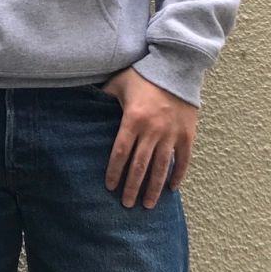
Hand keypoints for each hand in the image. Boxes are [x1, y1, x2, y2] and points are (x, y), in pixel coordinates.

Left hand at [100, 66, 197, 208]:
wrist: (176, 66)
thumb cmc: (143, 74)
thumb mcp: (118, 83)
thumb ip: (103, 96)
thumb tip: (84, 103)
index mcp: (133, 119)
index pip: (120, 152)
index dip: (114, 171)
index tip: (109, 187)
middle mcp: (152, 130)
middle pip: (140, 166)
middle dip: (132, 187)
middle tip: (126, 204)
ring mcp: (171, 133)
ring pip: (161, 168)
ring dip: (153, 188)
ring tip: (147, 205)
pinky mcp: (187, 134)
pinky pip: (183, 160)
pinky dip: (177, 175)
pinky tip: (171, 189)